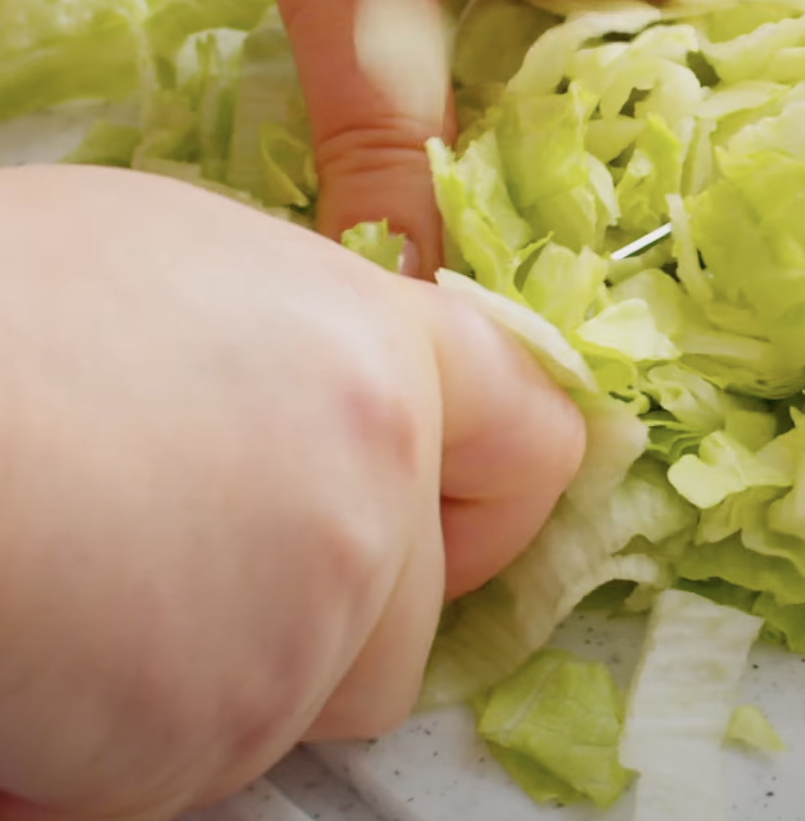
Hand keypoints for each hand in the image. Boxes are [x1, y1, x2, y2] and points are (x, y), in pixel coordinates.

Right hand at [0, 165, 584, 820]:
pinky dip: (124, 747)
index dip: (491, 494)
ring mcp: (306, 618)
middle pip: (417, 611)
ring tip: (93, 600)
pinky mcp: (214, 730)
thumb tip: (319, 392)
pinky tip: (48, 659)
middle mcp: (374, 490)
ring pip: (311, 700)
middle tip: (199, 580)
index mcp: (373, 357)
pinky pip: (196, 769)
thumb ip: (297, 343)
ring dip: (222, 682)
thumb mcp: (172, 262)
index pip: (530, 435)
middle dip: (331, 621)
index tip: (452, 521)